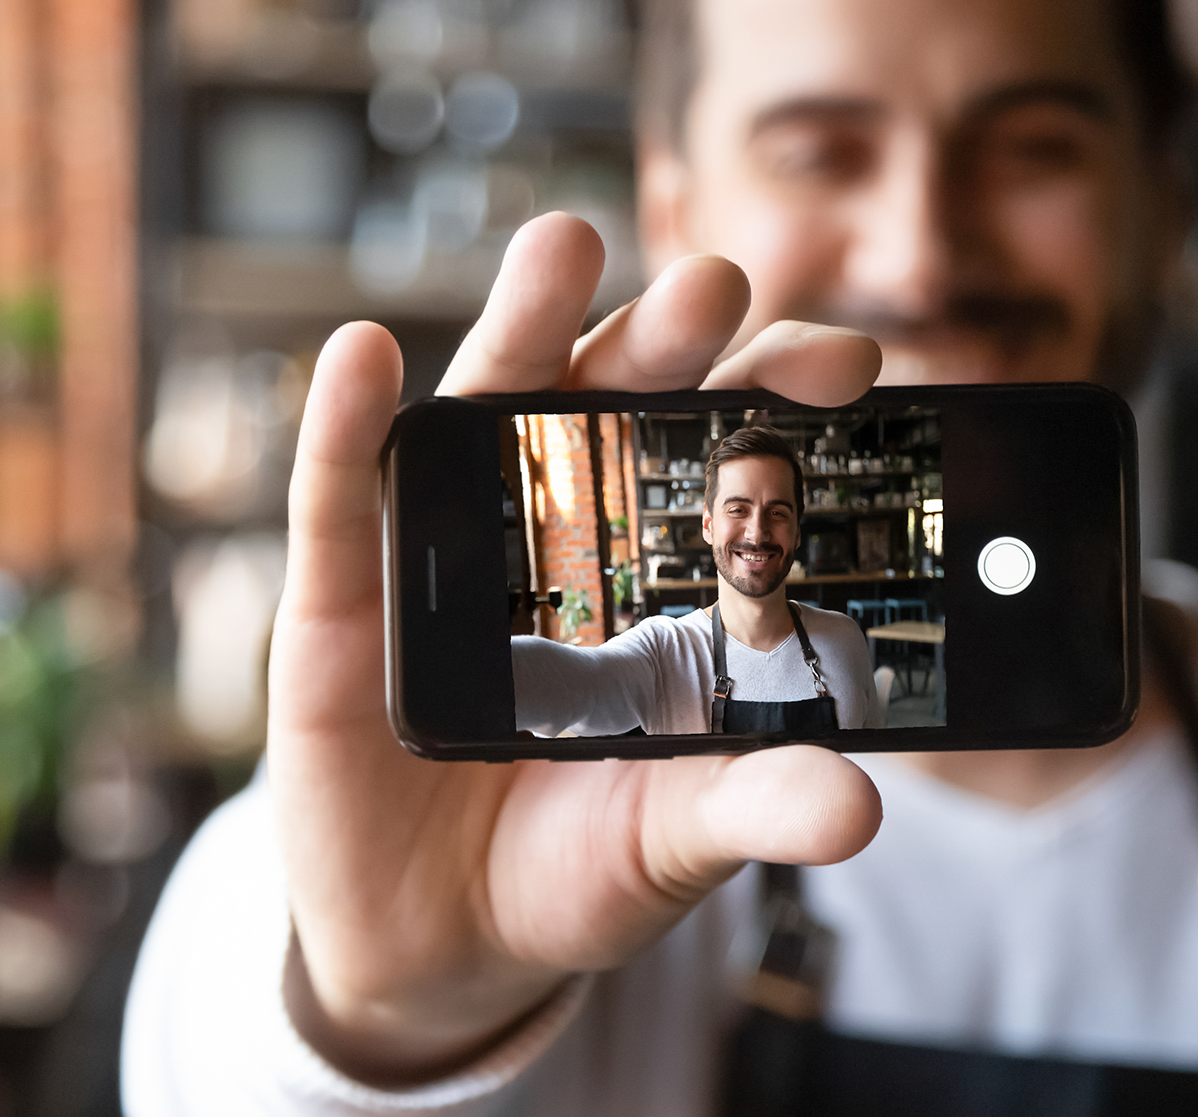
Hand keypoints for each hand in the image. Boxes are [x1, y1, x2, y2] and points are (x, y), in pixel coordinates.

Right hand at [271, 213, 884, 1085]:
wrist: (445, 951)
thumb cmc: (576, 866)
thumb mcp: (674, 841)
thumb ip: (756, 808)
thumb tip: (860, 809)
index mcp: (651, 568)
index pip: (718, 457)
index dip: (772, 399)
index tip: (848, 359)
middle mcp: (551, 531)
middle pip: (608, 402)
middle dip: (661, 337)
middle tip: (717, 283)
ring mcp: (440, 553)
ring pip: (480, 411)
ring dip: (520, 323)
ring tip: (563, 245)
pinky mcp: (339, 606)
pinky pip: (338, 501)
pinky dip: (346, 425)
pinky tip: (367, 354)